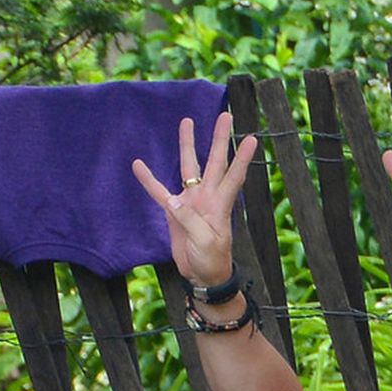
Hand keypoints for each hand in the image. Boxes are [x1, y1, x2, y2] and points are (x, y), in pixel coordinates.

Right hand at [132, 111, 257, 287]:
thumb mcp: (206, 242)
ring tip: (186, 122)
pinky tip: (138, 165)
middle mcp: (207, 197)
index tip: (252, 138)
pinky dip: (148, 179)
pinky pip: (158, 192)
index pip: (234, 176)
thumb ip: (191, 221)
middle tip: (225, 115)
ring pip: (189, 167)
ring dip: (188, 145)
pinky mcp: (174, 212)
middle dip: (219, 139)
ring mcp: (190, 202)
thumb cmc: (211, 260)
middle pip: (215, 161)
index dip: (242, 159)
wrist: (202, 275)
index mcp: (220, 204)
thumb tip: (172, 201)